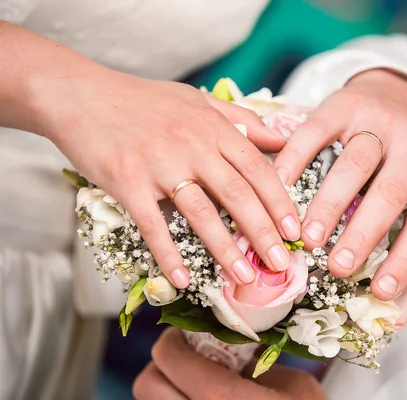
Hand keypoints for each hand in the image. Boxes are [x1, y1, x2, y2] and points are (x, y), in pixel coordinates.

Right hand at [37, 67, 300, 287]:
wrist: (80, 93)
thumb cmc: (143, 99)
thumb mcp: (197, 99)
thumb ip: (241, 118)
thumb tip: (281, 138)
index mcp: (213, 127)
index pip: (257, 168)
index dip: (279, 201)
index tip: (294, 229)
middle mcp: (193, 146)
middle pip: (238, 195)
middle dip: (263, 233)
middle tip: (281, 263)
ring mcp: (160, 165)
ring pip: (201, 214)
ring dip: (225, 250)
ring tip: (244, 277)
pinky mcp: (128, 182)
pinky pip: (153, 225)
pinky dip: (168, 254)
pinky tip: (182, 279)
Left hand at [133, 328, 325, 399]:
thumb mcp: (295, 387)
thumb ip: (260, 363)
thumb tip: (238, 343)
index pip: (171, 360)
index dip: (173, 338)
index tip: (186, 330)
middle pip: (148, 384)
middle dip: (163, 363)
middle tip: (188, 353)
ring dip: (169, 386)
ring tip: (198, 379)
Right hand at [273, 69, 406, 316]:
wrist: (402, 96)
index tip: (382, 291)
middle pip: (389, 193)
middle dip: (363, 233)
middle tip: (337, 268)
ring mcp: (378, 119)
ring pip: (353, 164)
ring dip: (328, 203)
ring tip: (307, 237)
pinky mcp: (344, 103)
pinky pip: (316, 131)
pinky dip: (296, 159)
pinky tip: (281, 186)